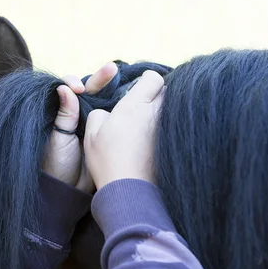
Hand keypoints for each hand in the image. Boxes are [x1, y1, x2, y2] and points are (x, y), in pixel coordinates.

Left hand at [42, 62, 117, 193]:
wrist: (70, 190)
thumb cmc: (57, 164)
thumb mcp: (59, 139)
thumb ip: (64, 115)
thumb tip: (66, 88)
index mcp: (62, 113)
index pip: (69, 90)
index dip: (76, 84)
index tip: (80, 88)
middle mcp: (78, 114)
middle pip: (90, 90)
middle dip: (100, 78)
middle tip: (112, 69)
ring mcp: (94, 122)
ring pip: (105, 99)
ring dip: (113, 87)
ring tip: (120, 75)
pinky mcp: (107, 132)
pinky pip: (114, 115)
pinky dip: (122, 105)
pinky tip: (132, 96)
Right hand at [84, 70, 164, 189]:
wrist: (128, 190)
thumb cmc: (107, 161)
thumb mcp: (92, 133)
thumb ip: (99, 113)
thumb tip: (108, 111)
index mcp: (134, 106)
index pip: (154, 78)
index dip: (146, 80)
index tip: (138, 89)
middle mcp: (155, 113)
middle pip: (168, 90)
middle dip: (157, 93)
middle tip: (144, 105)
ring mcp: (166, 128)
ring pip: (172, 107)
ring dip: (163, 110)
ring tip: (150, 122)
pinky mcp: (173, 143)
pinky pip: (175, 125)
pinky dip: (168, 127)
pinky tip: (155, 138)